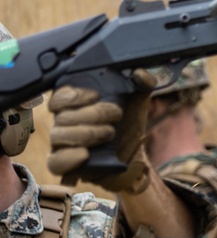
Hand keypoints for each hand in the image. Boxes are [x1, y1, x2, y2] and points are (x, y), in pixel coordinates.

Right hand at [48, 70, 155, 193]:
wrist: (135, 153)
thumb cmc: (128, 124)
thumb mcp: (137, 101)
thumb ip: (141, 82)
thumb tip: (140, 73)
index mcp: (74, 104)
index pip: (58, 95)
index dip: (74, 95)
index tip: (96, 95)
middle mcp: (63, 121)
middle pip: (62, 115)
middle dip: (94, 114)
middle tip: (116, 115)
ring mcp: (62, 143)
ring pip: (58, 136)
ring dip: (88, 133)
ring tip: (110, 133)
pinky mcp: (66, 163)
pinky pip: (55, 162)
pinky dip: (70, 157)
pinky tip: (86, 153)